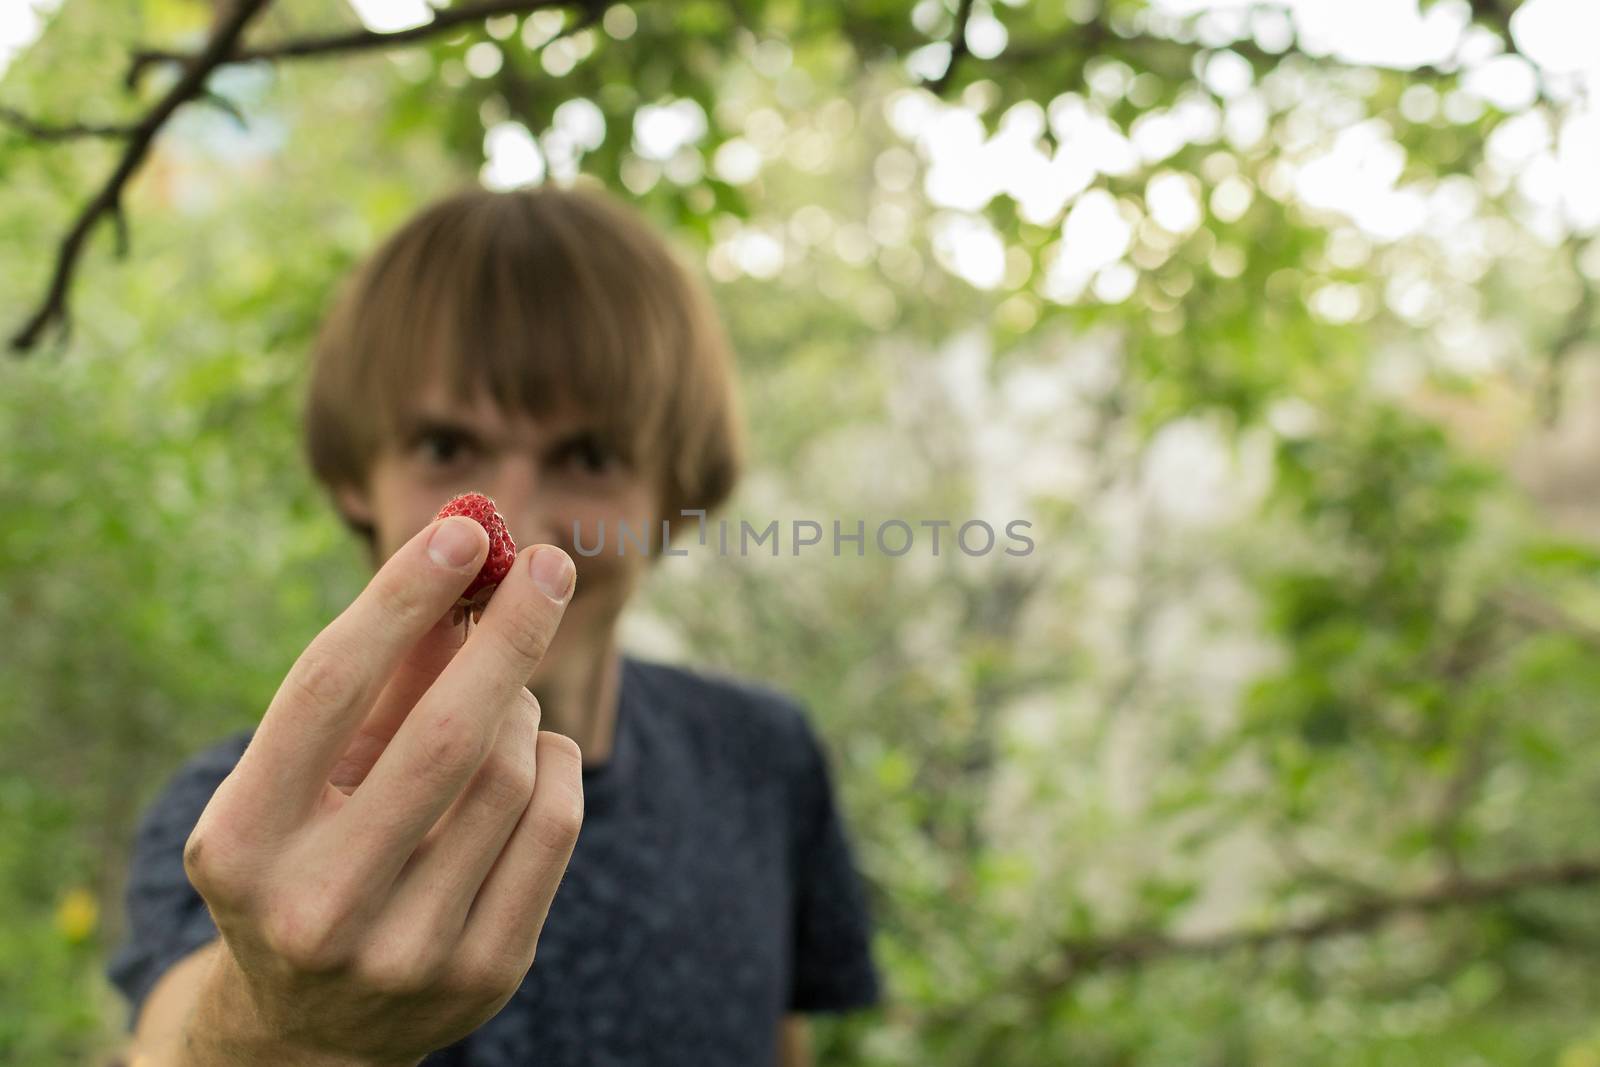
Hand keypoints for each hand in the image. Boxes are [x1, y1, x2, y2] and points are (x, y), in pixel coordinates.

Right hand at [178, 517, 581, 1065]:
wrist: (312, 1026)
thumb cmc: (310, 853)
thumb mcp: (311, 772)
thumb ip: (383, 672)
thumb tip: (471, 554)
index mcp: (241, 842)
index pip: (327, 689)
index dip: (401, 598)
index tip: (466, 531)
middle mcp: (316, 905)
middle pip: (445, 733)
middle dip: (509, 631)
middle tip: (550, 564)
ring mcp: (406, 951)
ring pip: (512, 772)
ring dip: (521, 707)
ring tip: (500, 699)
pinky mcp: (484, 972)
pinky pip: (555, 822)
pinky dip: (553, 761)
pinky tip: (531, 756)